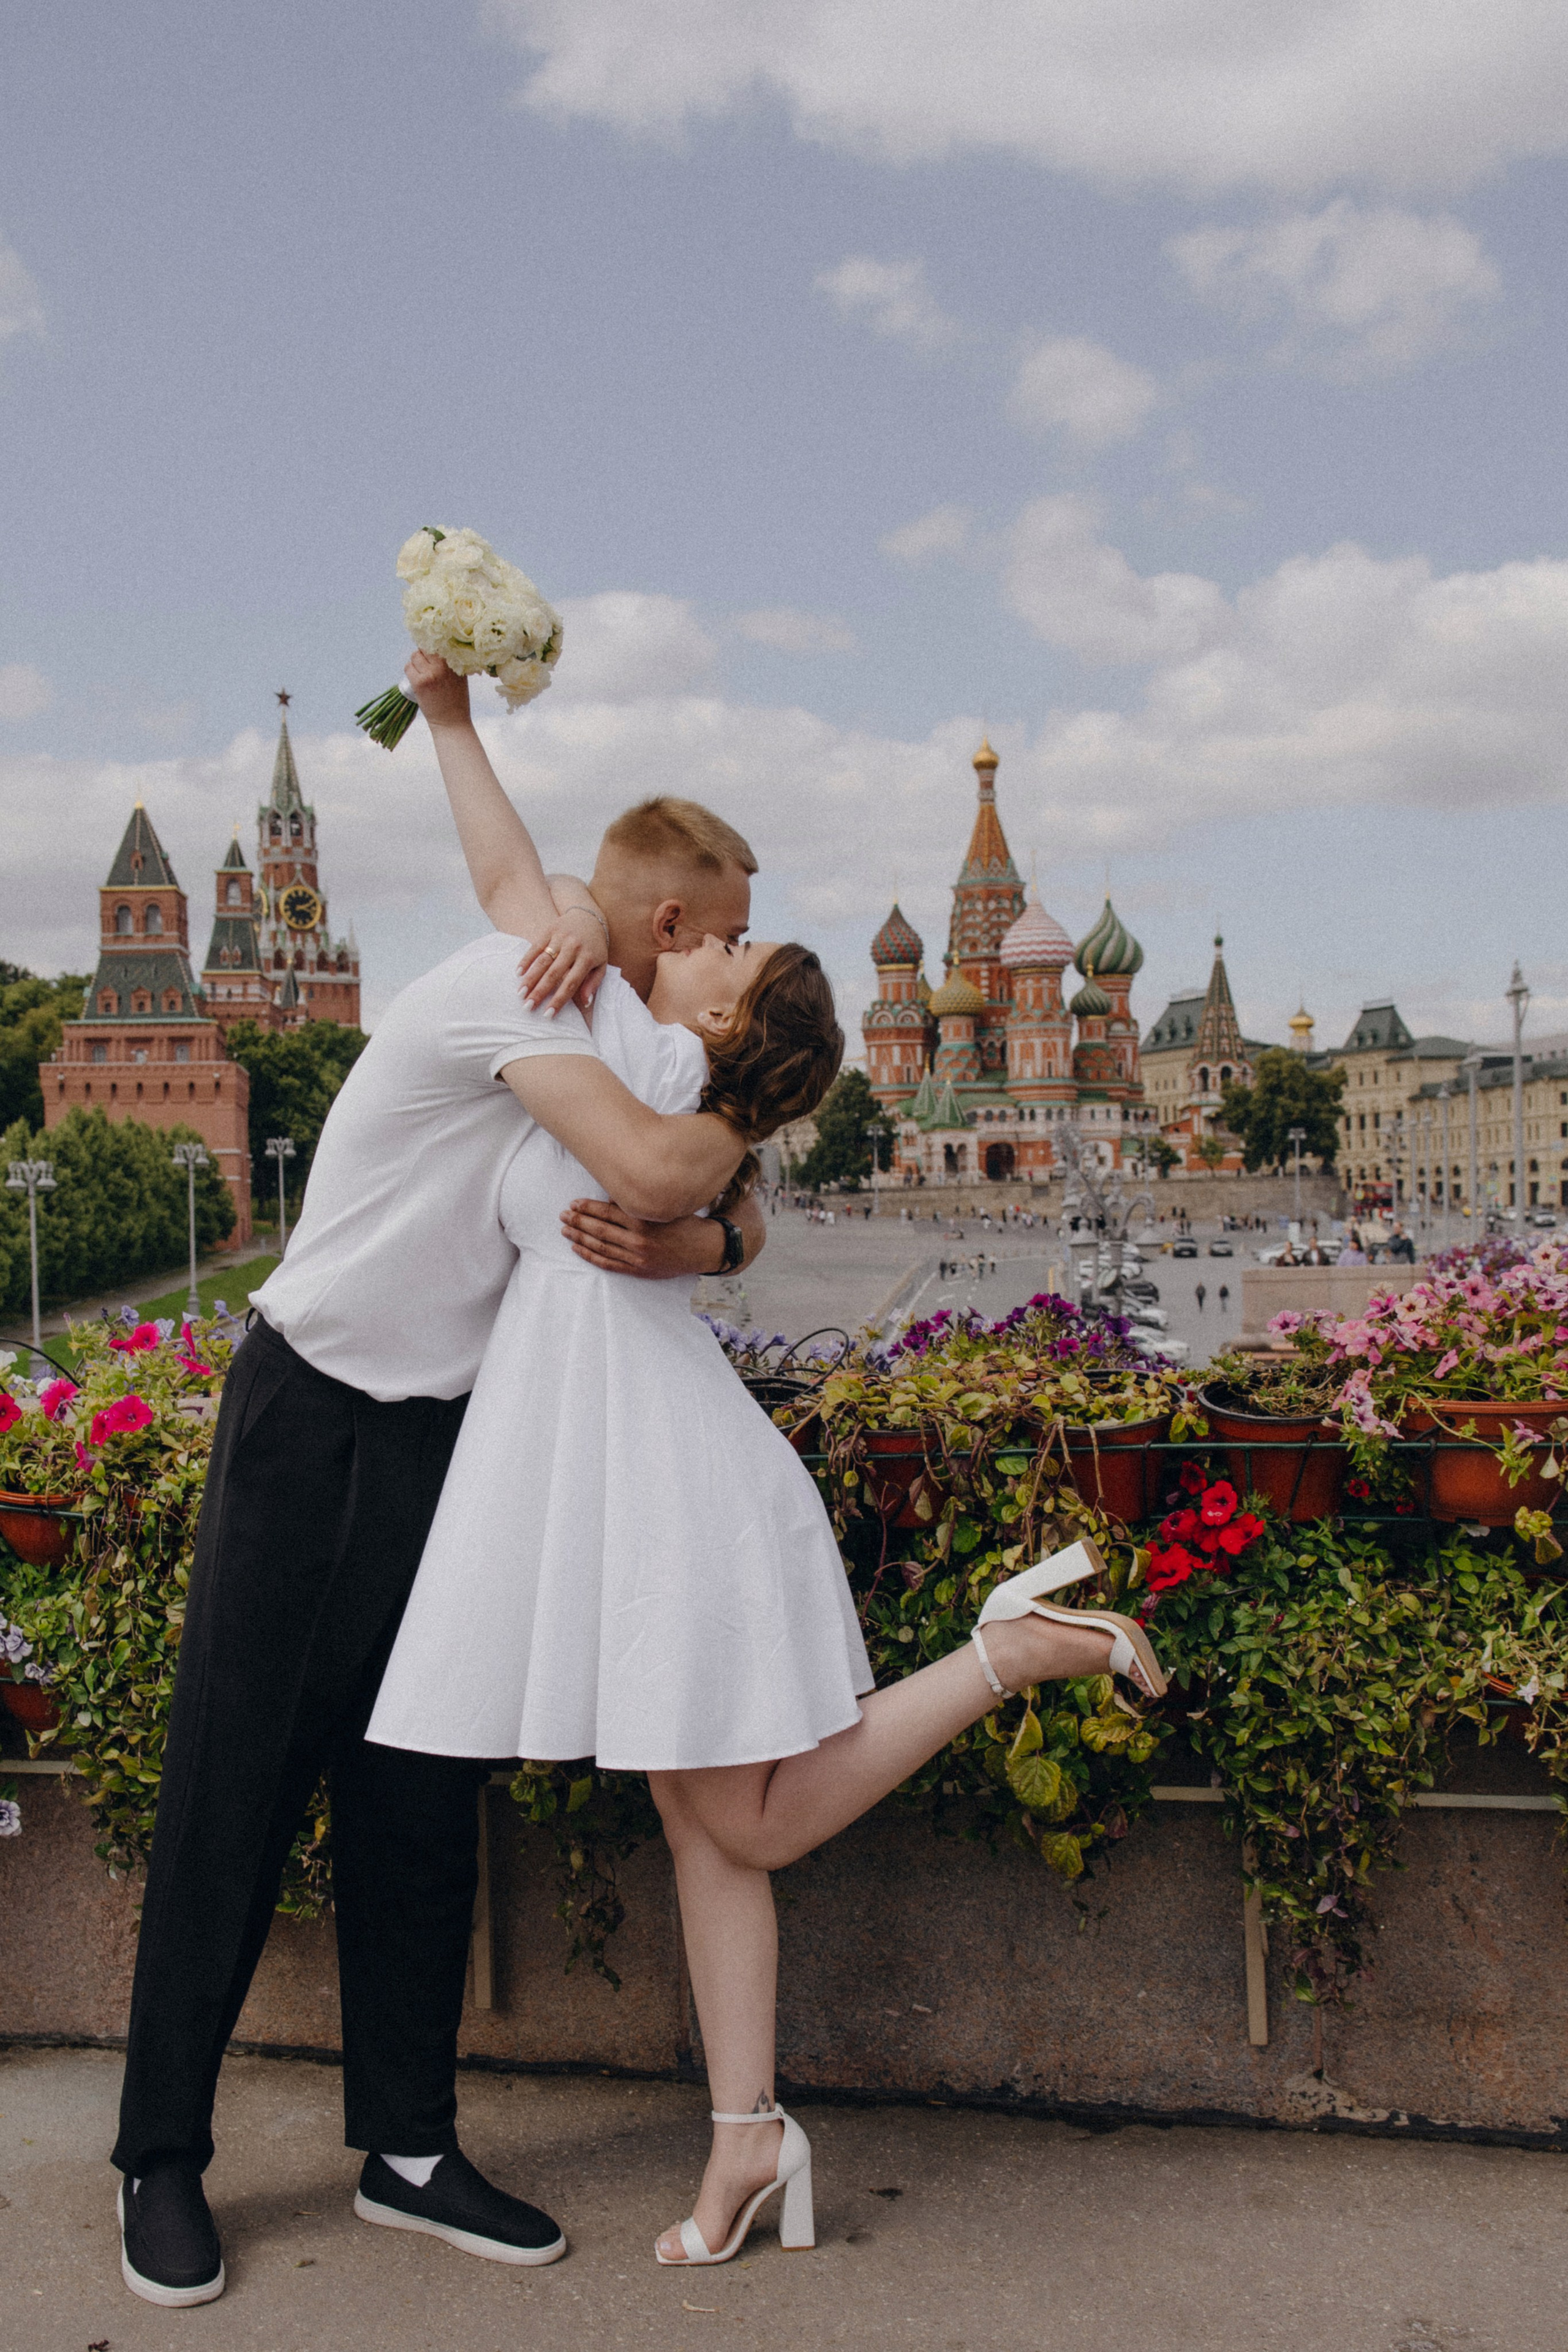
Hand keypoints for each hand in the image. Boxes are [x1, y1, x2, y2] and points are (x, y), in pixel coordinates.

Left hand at [403, 649, 470, 730]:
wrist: (452, 722)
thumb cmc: (457, 701)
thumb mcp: (460, 677)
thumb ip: (451, 662)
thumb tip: (438, 647)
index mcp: (455, 662)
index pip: (439, 642)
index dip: (433, 645)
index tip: (431, 650)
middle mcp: (443, 665)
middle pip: (425, 647)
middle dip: (424, 654)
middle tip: (426, 665)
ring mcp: (430, 673)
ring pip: (415, 656)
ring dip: (416, 662)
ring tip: (422, 672)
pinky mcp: (420, 682)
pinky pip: (408, 667)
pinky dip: (410, 671)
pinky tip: (416, 678)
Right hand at [518, 904, 609, 1016]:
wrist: (589, 916)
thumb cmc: (595, 946)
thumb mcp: (601, 964)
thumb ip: (593, 983)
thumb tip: (585, 1003)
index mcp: (587, 958)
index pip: (571, 983)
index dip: (559, 999)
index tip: (548, 1014)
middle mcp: (573, 948)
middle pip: (554, 973)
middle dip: (540, 991)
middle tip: (528, 1006)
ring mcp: (560, 938)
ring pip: (543, 961)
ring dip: (530, 978)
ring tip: (520, 993)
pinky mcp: (550, 930)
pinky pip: (535, 946)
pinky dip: (526, 959)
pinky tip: (518, 972)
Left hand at [560, 1198, 725, 1278]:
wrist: (704, 1250)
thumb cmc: (686, 1223)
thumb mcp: (664, 1208)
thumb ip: (638, 1205)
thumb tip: (611, 1197)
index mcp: (644, 1222)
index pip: (607, 1212)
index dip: (588, 1208)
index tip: (573, 1203)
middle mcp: (638, 1241)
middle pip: (600, 1230)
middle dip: (578, 1222)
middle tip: (563, 1216)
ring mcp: (637, 1258)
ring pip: (601, 1247)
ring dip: (580, 1238)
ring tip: (565, 1231)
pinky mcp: (638, 1270)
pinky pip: (609, 1264)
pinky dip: (591, 1256)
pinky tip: (578, 1249)